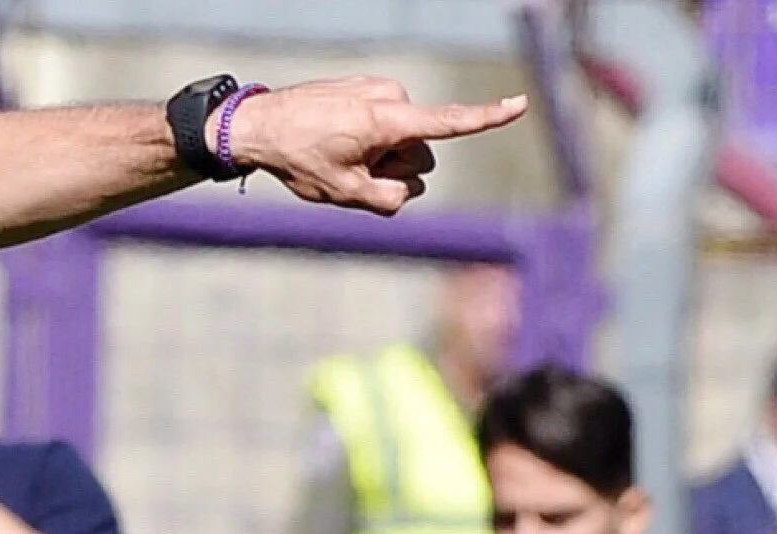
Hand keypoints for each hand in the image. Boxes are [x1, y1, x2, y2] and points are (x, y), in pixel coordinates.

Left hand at [227, 79, 531, 217]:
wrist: (257, 125)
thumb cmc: (298, 159)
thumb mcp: (343, 193)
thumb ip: (389, 200)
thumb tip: (408, 189)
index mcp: (389, 120)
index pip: (449, 122)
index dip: (487, 118)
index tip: (520, 104)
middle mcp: (391, 99)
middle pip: (419, 155)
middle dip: (392, 170)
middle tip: (347, 170)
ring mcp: (379, 92)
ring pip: (401, 142)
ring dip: (378, 156)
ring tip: (336, 155)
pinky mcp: (367, 91)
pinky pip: (383, 128)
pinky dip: (366, 141)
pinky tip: (333, 142)